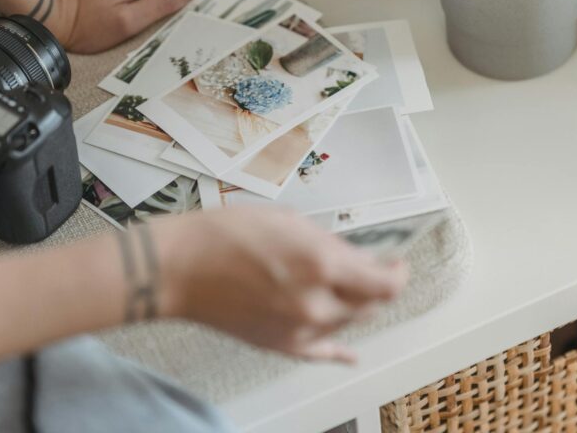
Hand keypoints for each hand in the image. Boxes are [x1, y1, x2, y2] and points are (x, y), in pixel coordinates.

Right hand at [154, 208, 407, 362]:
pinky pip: (321, 352)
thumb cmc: (225, 236)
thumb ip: (330, 244)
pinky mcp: (280, 345)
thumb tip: (355, 260)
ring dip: (353, 306)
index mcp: (322, 264)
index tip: (396, 264)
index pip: (385, 284)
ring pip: (347, 324)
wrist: (179, 268)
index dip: (397, 273)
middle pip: (370, 305)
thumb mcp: (288, 222)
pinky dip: (338, 351)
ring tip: (343, 288)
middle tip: (372, 271)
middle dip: (375, 286)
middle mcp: (317, 302)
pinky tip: (350, 354)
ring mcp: (299, 329)